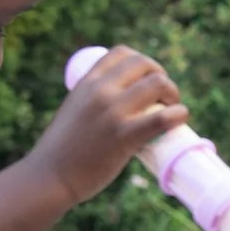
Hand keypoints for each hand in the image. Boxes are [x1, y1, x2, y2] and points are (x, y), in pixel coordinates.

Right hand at [26, 46, 186, 204]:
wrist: (48, 178)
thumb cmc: (61, 151)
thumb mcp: (74, 111)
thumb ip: (93, 102)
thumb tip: (120, 104)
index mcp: (87, 82)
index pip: (122, 53)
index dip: (143, 63)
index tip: (148, 80)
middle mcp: (100, 91)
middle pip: (145, 65)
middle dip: (162, 76)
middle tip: (165, 98)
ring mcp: (113, 113)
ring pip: (158, 84)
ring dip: (173, 93)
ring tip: (173, 109)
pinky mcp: (123, 137)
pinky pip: (161, 118)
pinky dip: (179, 114)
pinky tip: (181, 118)